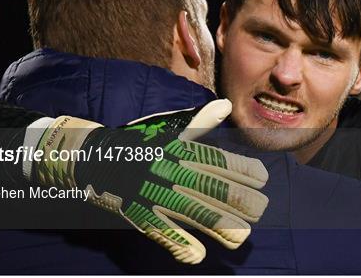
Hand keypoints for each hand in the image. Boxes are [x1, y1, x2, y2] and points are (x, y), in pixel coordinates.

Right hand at [32, 99, 268, 263]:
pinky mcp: (140, 214)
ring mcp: (156, 193)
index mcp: (180, 150)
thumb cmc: (140, 144)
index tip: (263, 178)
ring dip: (222, 226)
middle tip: (260, 209)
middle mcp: (172, 170)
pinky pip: (164, 233)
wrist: (97, 158)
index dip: (244, 170)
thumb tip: (225, 106)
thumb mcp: (169, 131)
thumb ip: (200, 123)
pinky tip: (199, 255)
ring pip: (196, 212)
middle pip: (214, 188)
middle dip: (242, 201)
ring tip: (242, 236)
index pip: (219, 159)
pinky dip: (182, 245)